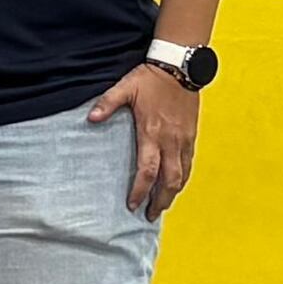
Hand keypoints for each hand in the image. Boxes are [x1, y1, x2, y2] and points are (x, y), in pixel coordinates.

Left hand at [85, 62, 199, 219]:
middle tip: (150, 215)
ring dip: (172, 193)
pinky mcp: (192, 136)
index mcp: (151, 133)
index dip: (140, 191)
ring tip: (163, 205)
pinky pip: (189, 163)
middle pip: (168, 181)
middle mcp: (170, 141)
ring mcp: (184, 140)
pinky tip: (177, 184)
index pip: (147, 171)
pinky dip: (183, 178)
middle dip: (160, 201)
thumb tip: (91, 119)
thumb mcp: (125, 88)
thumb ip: (107, 104)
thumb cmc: (150, 79)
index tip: (132, 205)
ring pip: (182, 175)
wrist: (180, 68)